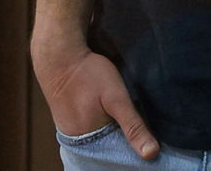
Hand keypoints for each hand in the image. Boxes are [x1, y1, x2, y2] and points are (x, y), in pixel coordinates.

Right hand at [32, 37, 160, 159]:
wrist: (58, 55)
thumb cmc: (88, 73)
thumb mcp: (116, 97)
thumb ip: (133, 125)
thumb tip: (151, 154)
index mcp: (89, 142)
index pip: (118, 155)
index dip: (133, 148)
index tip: (149, 141)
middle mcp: (77, 141)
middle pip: (107, 147)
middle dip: (122, 140)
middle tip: (138, 126)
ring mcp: (70, 130)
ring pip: (98, 137)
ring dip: (111, 131)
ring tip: (123, 119)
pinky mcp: (67, 119)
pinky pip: (88, 129)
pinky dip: (100, 124)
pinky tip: (108, 115)